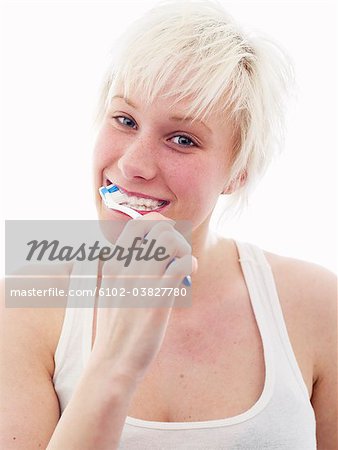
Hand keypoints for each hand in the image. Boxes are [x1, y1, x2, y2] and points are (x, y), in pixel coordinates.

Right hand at [90, 212, 197, 382]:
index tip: (166, 240)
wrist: (112, 361)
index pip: (137, 226)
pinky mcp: (157, 298)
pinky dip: (190, 263)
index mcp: (114, 265)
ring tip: (185, 265)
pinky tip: (189, 274)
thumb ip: (123, 272)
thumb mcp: (110, 293)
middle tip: (179, 256)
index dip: (157, 226)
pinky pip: (180, 264)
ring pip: (170, 242)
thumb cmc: (115, 330)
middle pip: (158, 230)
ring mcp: (141, 281)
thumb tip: (146, 259)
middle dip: (175, 237)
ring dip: (184, 249)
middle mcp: (126, 268)